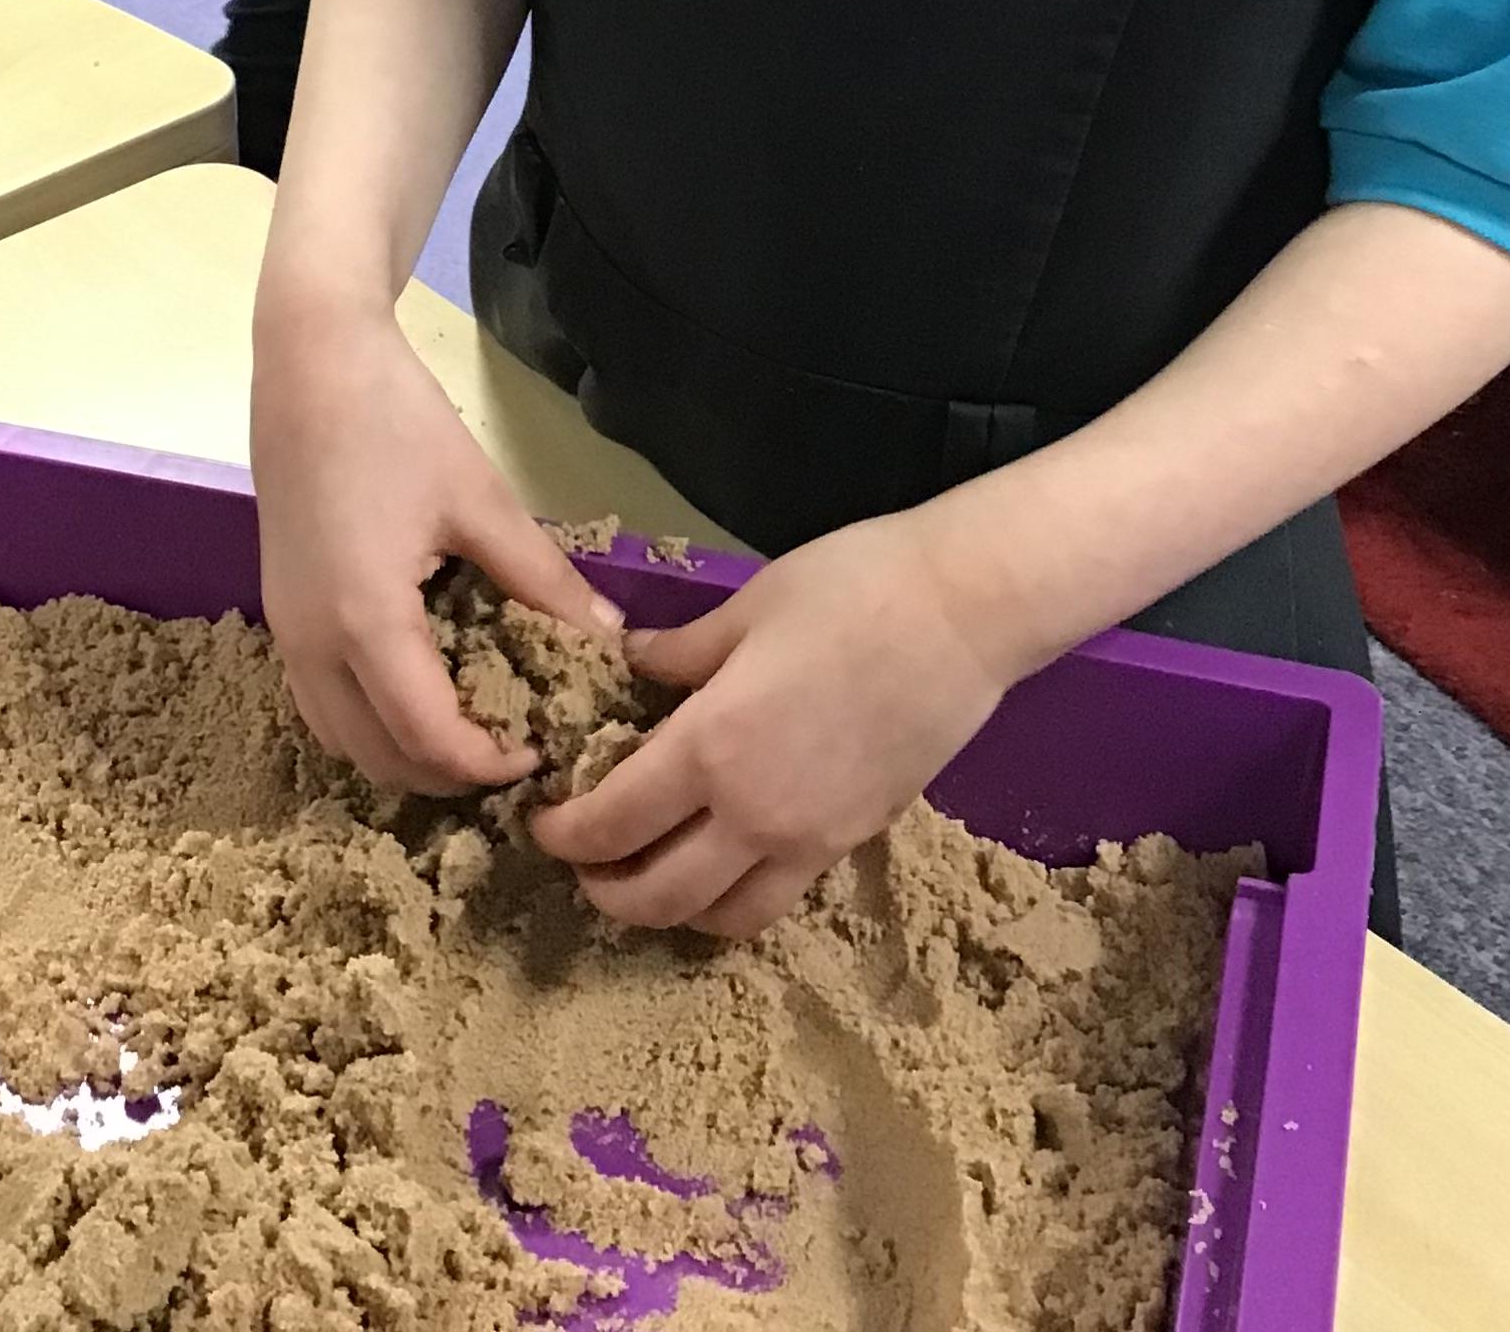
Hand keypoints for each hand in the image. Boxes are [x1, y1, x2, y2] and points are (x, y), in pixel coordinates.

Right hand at [252, 302, 623, 797]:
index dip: (489, 765)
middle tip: (515, 745)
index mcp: (367, 623)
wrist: (308, 362)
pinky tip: (420, 685)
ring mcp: (287, 634)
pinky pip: (321, 704)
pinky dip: (369, 720)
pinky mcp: (280, 615)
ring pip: (342, 740)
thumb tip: (607, 636)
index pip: (430, 740)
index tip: (542, 752)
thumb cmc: (397, 422)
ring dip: (405, 753)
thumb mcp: (481, 500)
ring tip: (473, 724)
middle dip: (450, 773)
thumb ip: (543, 579)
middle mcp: (314, 647)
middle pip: (381, 760)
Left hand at [532, 502, 1026, 939]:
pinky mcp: (854, 842)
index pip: (612, 821)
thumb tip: (627, 664)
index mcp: (711, 749)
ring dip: (672, 911)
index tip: (544, 820)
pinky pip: (778, 897)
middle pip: (657, 896)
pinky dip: (735, 897)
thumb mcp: (746, 607)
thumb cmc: (850, 589)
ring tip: (652, 871)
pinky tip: (725, 855)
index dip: (565, 833)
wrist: (965, 613)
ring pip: (721, 919)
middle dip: (605, 890)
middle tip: (583, 861)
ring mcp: (810, 840)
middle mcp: (753, 816)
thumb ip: (677, 652)